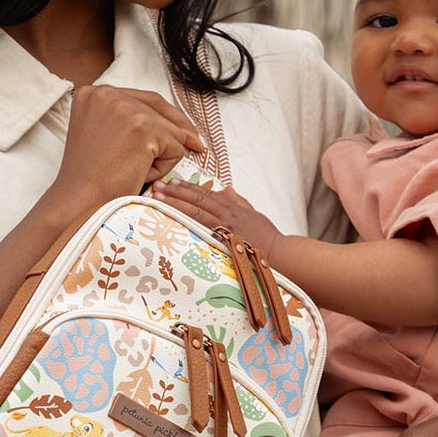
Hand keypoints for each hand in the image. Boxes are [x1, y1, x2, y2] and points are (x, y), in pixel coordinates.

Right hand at [51, 86, 204, 213]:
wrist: (79, 203)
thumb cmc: (92, 180)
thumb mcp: (106, 138)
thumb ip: (132, 123)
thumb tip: (183, 128)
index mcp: (92, 94)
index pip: (141, 98)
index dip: (164, 116)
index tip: (182, 130)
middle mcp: (106, 93)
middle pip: (159, 108)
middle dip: (178, 129)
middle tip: (196, 145)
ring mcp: (124, 108)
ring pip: (170, 130)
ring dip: (162, 155)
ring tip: (134, 172)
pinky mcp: (142, 128)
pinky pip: (175, 147)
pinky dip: (164, 167)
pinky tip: (139, 175)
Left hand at [152, 179, 282, 255]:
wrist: (280, 254)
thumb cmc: (267, 236)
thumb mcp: (253, 213)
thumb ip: (237, 201)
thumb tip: (224, 188)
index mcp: (232, 207)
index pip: (206, 194)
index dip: (187, 188)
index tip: (171, 182)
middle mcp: (227, 214)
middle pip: (197, 200)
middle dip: (176, 192)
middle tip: (157, 186)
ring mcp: (226, 227)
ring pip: (197, 211)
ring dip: (176, 203)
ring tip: (159, 198)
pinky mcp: (226, 241)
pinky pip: (203, 229)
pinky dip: (188, 222)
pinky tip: (173, 219)